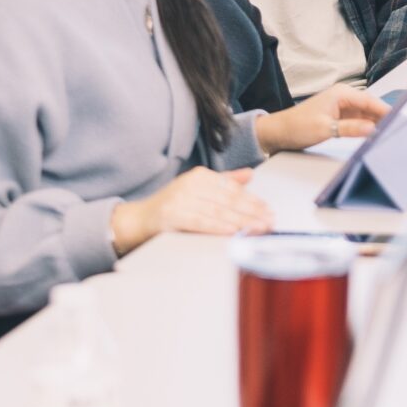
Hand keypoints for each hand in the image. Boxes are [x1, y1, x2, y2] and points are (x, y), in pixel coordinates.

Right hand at [109, 167, 274, 254]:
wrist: (136, 221)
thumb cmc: (169, 207)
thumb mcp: (196, 190)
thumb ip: (223, 181)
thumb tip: (249, 175)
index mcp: (199, 176)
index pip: (231, 189)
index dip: (252, 200)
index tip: (268, 210)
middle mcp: (190, 184)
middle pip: (228, 200)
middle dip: (252, 212)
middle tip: (270, 221)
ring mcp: (180, 199)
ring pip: (218, 211)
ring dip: (242, 221)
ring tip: (259, 228)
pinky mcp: (172, 216)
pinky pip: (201, 222)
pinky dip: (218, 227)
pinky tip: (233, 231)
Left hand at [258, 86, 387, 153]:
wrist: (279, 132)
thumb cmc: (297, 126)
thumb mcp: (325, 128)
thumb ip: (351, 128)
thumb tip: (372, 128)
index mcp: (341, 94)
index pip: (371, 101)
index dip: (387, 110)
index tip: (400, 119)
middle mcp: (344, 97)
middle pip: (371, 107)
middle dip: (384, 118)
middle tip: (398, 130)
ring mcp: (343, 107)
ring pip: (367, 115)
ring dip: (377, 124)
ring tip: (390, 134)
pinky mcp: (340, 117)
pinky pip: (359, 121)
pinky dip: (367, 128)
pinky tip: (375, 136)